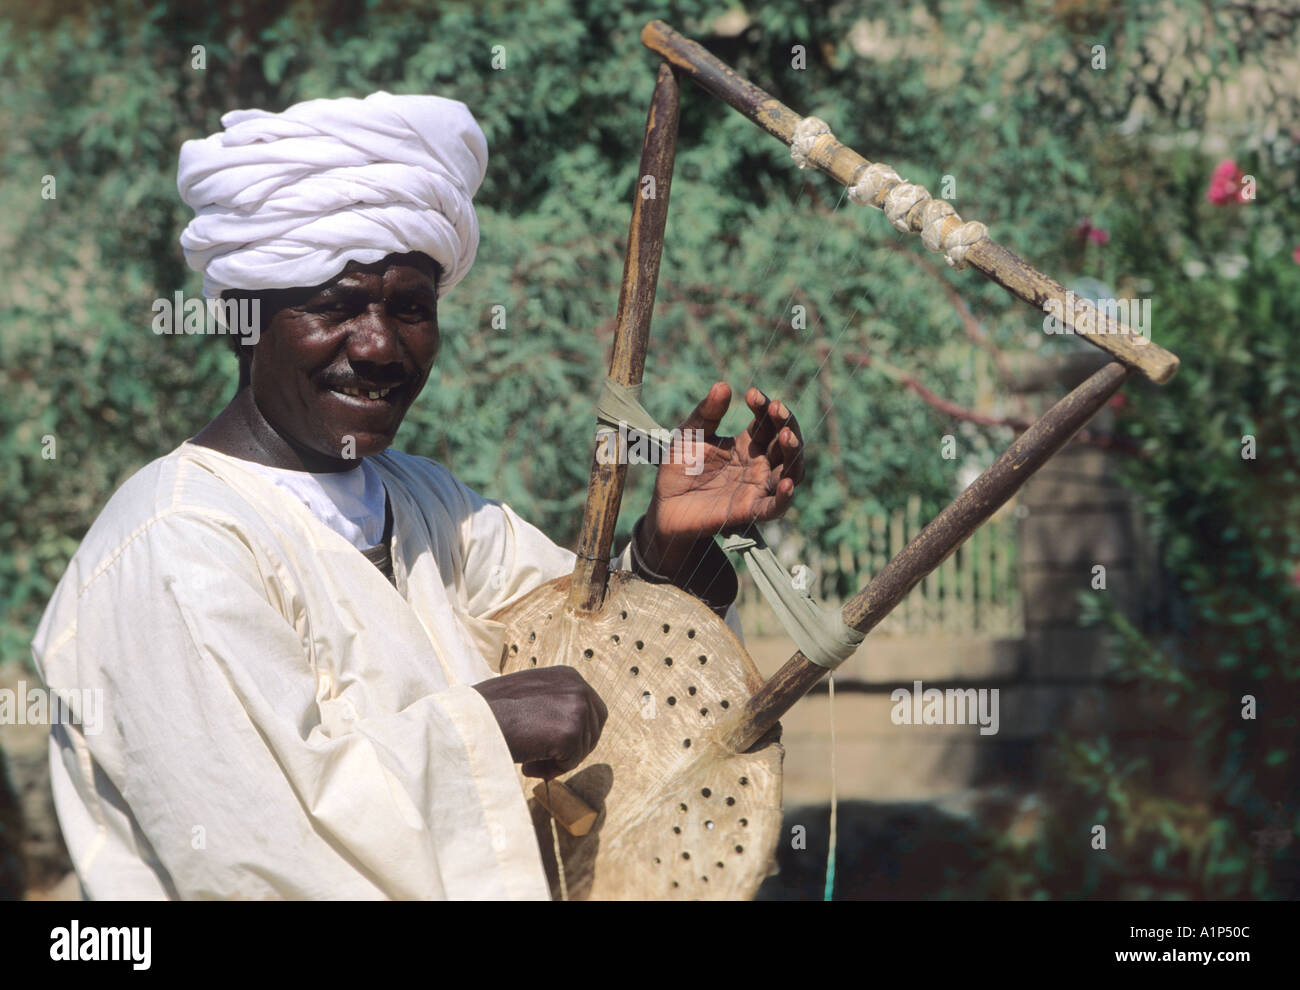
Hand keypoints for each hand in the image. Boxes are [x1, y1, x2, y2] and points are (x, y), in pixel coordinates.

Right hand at [472, 666, 607, 778]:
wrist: (472, 721)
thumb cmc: (491, 711)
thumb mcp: (529, 694)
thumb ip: (552, 703)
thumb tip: (569, 725)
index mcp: (568, 676)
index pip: (593, 710)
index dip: (576, 734)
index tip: (554, 746)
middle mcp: (577, 687)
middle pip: (594, 730)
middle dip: (572, 749)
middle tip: (543, 760)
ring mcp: (576, 708)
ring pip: (582, 749)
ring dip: (557, 761)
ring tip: (528, 760)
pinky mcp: (571, 732)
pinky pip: (570, 762)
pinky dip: (551, 770)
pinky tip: (527, 765)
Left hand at [639, 383, 804, 575]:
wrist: (664, 505)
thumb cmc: (679, 469)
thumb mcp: (689, 435)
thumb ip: (706, 413)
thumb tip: (723, 385)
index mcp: (746, 444)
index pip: (767, 422)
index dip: (764, 407)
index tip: (752, 394)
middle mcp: (758, 464)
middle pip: (786, 444)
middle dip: (786, 424)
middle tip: (776, 409)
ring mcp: (756, 488)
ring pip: (790, 472)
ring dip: (793, 453)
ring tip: (786, 435)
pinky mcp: (748, 511)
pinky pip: (774, 507)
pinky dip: (784, 498)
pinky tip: (787, 484)